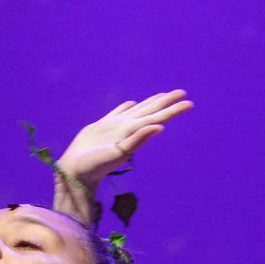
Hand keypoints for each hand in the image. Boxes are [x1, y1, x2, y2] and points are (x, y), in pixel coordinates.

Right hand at [51, 90, 190, 224]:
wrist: (75, 171)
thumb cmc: (97, 165)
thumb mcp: (119, 153)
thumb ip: (138, 139)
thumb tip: (160, 127)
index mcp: (133, 131)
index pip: (158, 117)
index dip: (173, 110)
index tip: (189, 103)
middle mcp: (127, 127)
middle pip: (150, 111)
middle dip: (166, 102)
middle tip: (182, 92)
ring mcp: (114, 127)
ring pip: (136, 110)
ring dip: (149, 102)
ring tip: (161, 95)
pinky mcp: (100, 127)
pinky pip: (116, 113)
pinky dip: (125, 107)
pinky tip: (130, 103)